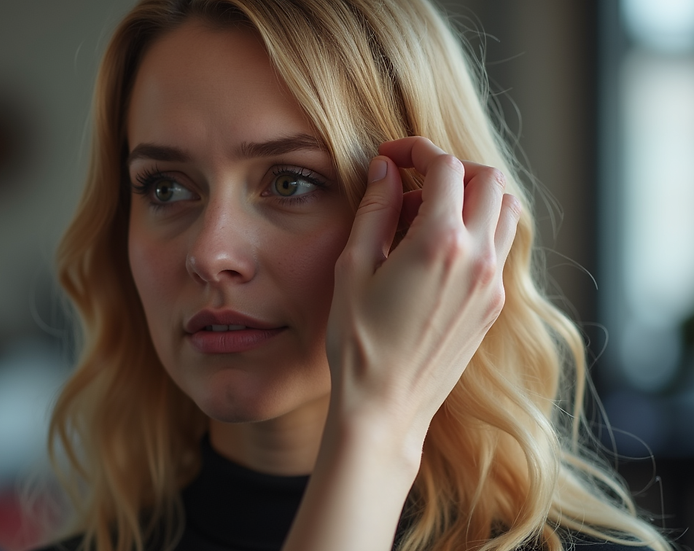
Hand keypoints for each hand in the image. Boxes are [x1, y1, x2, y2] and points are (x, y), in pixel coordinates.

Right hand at [326, 136, 521, 461]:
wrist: (385, 405)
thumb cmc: (358, 340)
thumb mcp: (353, 268)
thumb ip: (374, 210)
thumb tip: (385, 169)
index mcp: (439, 243)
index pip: (446, 167)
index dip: (417, 149)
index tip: (393, 154)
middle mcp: (477, 258)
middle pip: (489, 179)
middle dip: (452, 167)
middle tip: (413, 181)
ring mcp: (492, 283)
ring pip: (506, 210)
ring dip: (473, 196)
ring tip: (429, 212)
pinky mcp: (493, 304)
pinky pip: (501, 245)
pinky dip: (479, 227)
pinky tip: (439, 247)